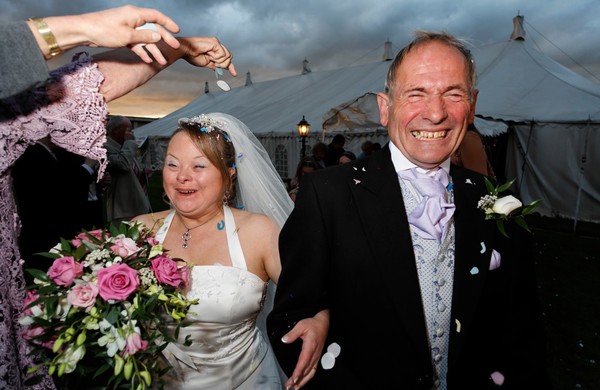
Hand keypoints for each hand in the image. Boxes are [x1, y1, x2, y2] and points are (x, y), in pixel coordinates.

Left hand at [43, 5, 180, 63]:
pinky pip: (135, 43)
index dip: (168, 23)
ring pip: (144, 39)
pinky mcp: (122, 35)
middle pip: (152, 29)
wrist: (84, 32)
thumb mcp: (127, 35)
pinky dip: (141, 51)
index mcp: (135, 14)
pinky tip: (146, 60)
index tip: (177, 30)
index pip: (156, 16)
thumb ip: (144, 36)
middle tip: (174, 48)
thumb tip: (158, 35)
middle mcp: (132, 19)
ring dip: (152, 50)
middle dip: (163, 40)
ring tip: (161, 61)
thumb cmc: (103, 30)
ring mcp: (127, 27)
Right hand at [178, 36, 236, 76]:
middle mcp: (217, 45)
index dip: (231, 66)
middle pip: (229, 58)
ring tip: (208, 56)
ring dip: (217, 60)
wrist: (185, 50)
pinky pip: (222, 54)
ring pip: (227, 56)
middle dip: (221, 64)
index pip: (227, 58)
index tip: (234, 74)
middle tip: (211, 61)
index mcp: (215, 49)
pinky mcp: (215, 42)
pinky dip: (216, 57)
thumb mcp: (207, 63)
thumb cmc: (192, 56)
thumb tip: (221, 69)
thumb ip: (215, 65)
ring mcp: (216, 43)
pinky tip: (209, 54)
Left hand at [281, 310, 328, 388]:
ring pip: (311, 372)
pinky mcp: (317, 358)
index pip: (304, 361)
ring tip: (295, 388)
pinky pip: (313, 370)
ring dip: (303, 381)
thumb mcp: (301, 325)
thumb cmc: (313, 324)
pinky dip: (307, 378)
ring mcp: (316, 357)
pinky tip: (302, 382)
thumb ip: (292, 334)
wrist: (323, 323)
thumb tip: (284, 340)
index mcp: (310, 346)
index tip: (293, 379)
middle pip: (307, 370)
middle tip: (289, 387)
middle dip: (298, 380)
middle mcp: (314, 354)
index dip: (299, 371)